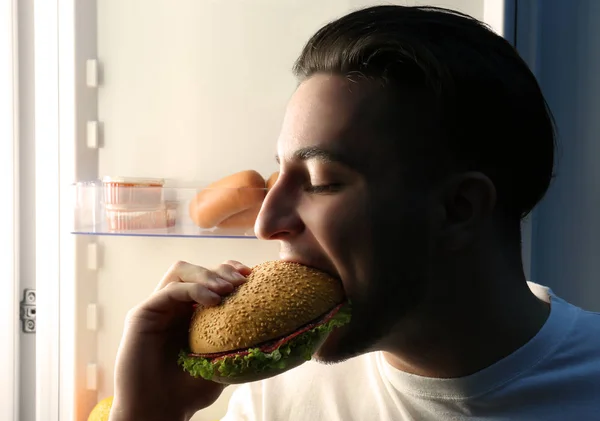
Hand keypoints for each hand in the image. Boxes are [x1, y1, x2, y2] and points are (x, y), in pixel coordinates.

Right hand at [109, 260, 251, 420]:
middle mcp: (172, 306)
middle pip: (196, 269)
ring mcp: (157, 308)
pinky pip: (170, 290)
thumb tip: (274, 334)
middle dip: (221, 269)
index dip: (230, 270)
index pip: (209, 277)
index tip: (251, 275)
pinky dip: (194, 289)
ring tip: (227, 288)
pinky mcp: (142, 314)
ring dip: (207, 274)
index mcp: (189, 312)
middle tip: (241, 281)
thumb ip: (238, 343)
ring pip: (181, 271)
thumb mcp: (222, 362)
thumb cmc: (188, 391)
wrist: (158, 411)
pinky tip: (213, 300)